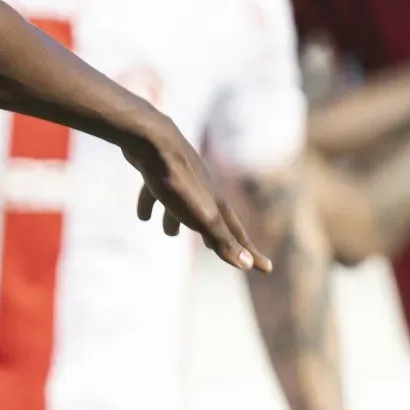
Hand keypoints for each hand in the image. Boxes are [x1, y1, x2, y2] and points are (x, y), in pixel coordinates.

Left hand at [119, 111, 265, 270]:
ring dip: (177, 221)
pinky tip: (142, 216)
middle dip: (220, 238)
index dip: (250, 254)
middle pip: (214, 221)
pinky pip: (156, 193)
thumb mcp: (202, 217)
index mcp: (216, 205)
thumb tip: (246, 265)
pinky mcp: (158, 172)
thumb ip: (222, 240)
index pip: (238, 236)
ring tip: (169, 235)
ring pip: (182, 206)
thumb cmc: (178, 182)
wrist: (153, 140)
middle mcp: (203, 192)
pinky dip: (151, 205)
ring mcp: (182, 180)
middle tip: (224, 251)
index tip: (266, 268)